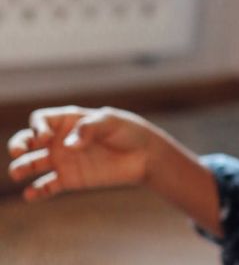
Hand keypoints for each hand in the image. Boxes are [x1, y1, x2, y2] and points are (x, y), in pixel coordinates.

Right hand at [7, 106, 159, 201]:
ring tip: (16, 173)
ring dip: (21, 168)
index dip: (37, 127)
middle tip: (18, 151)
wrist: (144, 156)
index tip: (46, 137)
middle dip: (18, 144)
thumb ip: (89, 128)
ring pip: (33, 164)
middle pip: (28, 140)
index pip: (41, 120)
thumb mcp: (111, 122)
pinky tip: (31, 195)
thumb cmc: (128, 132)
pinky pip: (47, 186)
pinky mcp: (70, 179)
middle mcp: (60, 140)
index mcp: (68, 120)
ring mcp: (63, 160)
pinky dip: (37, 191)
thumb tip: (68, 145)